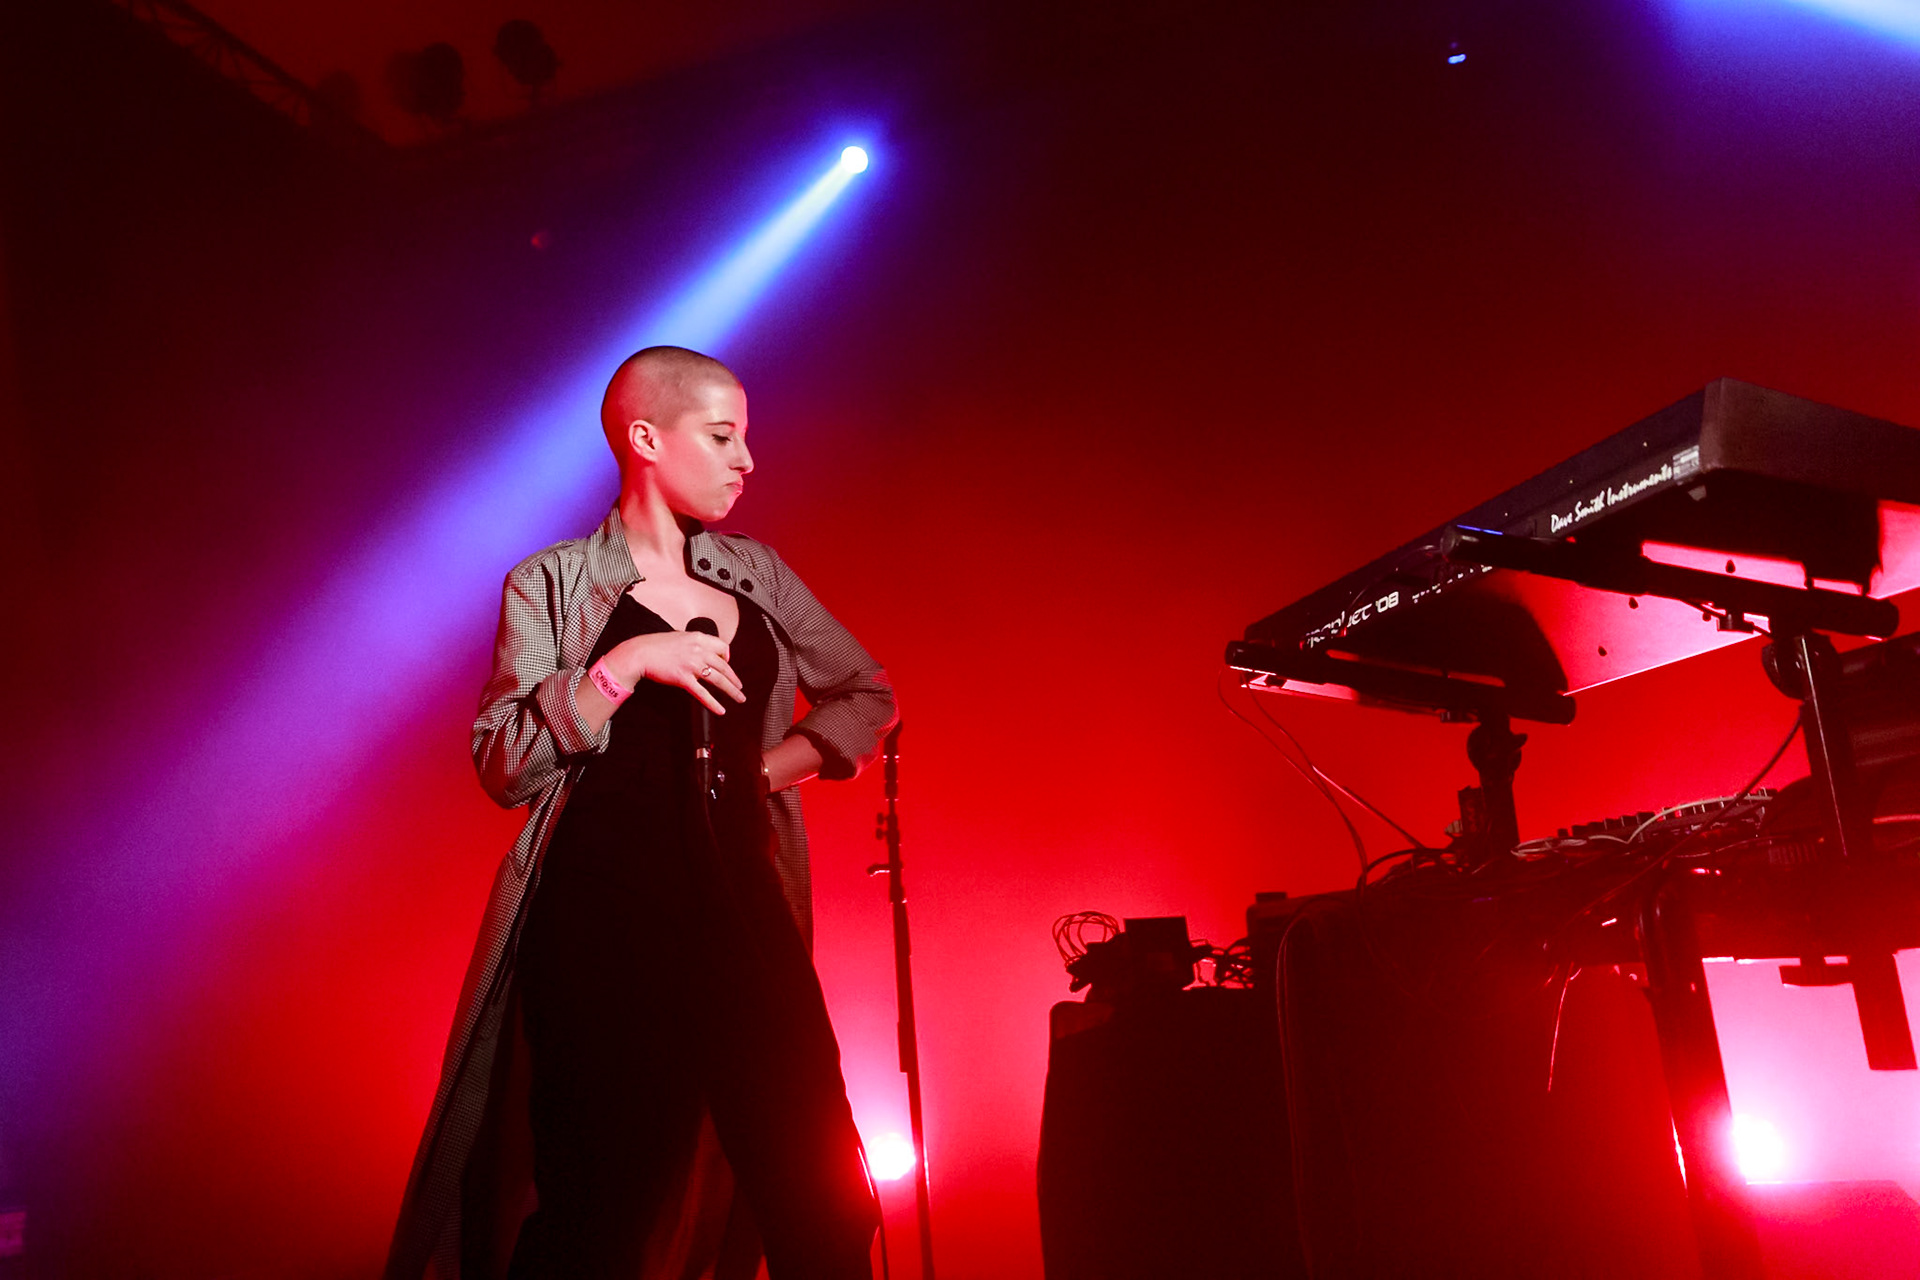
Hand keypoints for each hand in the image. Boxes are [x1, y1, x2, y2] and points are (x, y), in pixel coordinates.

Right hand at [604, 631, 745, 715]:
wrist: (640, 653)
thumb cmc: (656, 646)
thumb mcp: (680, 637)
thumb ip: (694, 643)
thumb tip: (704, 652)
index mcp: (698, 638)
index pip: (723, 647)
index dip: (728, 657)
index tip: (728, 665)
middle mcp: (698, 650)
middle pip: (724, 666)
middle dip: (734, 679)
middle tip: (740, 688)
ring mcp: (692, 665)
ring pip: (718, 680)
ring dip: (731, 691)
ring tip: (739, 698)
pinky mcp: (683, 678)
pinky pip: (702, 693)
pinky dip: (713, 703)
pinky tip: (721, 710)